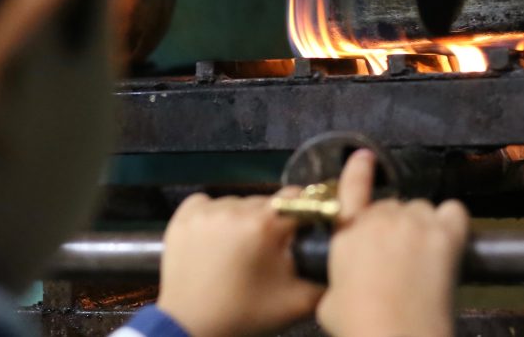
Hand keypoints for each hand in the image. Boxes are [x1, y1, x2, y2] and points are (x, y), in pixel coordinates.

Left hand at [156, 191, 322, 336]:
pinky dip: (215, 217)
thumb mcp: (296, 303)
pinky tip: (216, 240)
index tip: (301, 229)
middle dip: (272, 222)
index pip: (299, 199)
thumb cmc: (244, 315)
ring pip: (238, 203)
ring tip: (239, 250)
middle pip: (268, 202)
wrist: (191, 327)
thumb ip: (325, 278)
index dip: (304, 213)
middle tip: (268, 250)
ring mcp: (206, 211)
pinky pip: (208, 204)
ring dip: (243, 220)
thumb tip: (339, 257)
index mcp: (265, 225)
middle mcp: (235, 210)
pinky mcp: (184, 216)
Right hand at [316, 150, 469, 336]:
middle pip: (391, 205)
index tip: (364, 157)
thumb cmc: (360, 324)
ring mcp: (414, 223)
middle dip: (394, 225)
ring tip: (423, 255)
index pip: (352, 187)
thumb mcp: (329, 300)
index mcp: (347, 231)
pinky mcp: (445, 234)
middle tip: (399, 256)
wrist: (396, 335)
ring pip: (421, 208)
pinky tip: (449, 239)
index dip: (358, 169)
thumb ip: (338, 278)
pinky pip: (453, 212)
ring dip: (421, 224)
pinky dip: (452, 222)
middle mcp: (380, 218)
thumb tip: (344, 284)